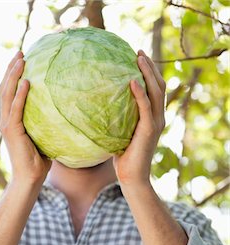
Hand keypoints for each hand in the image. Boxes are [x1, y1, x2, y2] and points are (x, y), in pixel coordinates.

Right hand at [0, 51, 51, 184]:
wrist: (30, 179)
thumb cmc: (39, 161)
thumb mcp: (44, 136)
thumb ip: (47, 123)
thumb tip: (64, 110)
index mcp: (10, 120)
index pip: (9, 92)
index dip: (13, 75)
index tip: (22, 59)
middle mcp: (5, 119)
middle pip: (4, 87)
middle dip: (11, 68)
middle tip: (20, 52)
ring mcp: (6, 124)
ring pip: (6, 94)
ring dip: (13, 75)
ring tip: (21, 59)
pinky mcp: (11, 131)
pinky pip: (16, 109)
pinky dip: (20, 95)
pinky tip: (27, 83)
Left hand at [113, 49, 165, 185]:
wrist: (131, 178)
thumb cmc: (123, 159)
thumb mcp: (120, 135)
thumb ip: (117, 121)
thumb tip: (99, 108)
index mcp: (153, 118)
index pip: (156, 90)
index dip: (150, 73)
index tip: (138, 58)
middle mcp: (158, 118)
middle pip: (159, 86)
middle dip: (150, 67)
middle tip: (139, 52)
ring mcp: (155, 123)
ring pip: (156, 92)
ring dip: (148, 73)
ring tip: (138, 57)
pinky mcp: (149, 130)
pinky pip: (145, 107)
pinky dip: (140, 93)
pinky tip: (131, 81)